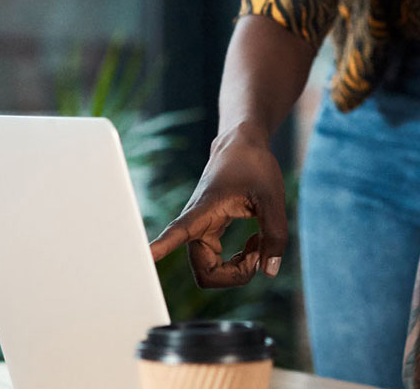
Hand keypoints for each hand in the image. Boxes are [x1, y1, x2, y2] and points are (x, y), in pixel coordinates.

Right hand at [149, 123, 286, 287]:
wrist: (242, 145)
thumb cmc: (254, 165)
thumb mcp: (272, 197)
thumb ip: (275, 234)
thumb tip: (269, 272)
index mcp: (204, 211)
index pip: (177, 233)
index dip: (161, 247)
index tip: (144, 257)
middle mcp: (196, 225)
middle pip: (206, 274)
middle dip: (235, 275)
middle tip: (259, 253)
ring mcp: (200, 231)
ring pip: (211, 272)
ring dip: (238, 269)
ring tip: (258, 245)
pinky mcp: (208, 232)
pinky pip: (217, 263)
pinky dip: (238, 262)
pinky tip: (254, 243)